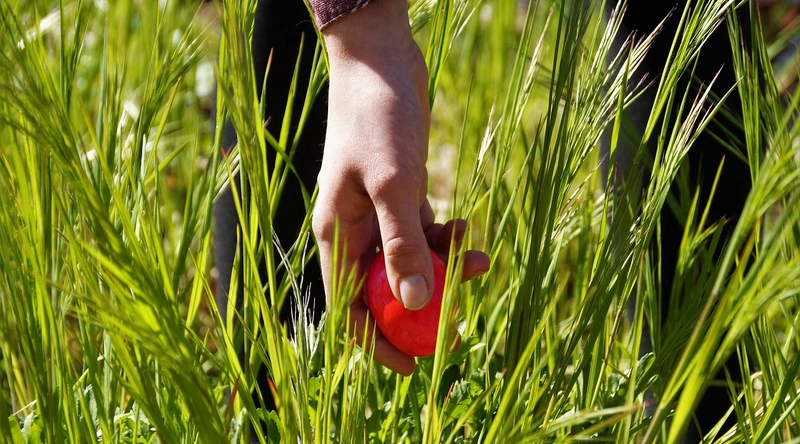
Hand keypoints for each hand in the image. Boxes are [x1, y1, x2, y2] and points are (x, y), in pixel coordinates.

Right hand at [312, 0, 488, 374]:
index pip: (348, 309)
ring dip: (442, 269)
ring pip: (409, 262)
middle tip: (458, 326)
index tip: (413, 367)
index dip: (377, 343)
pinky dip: (445, 237)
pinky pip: (423, 232)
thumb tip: (418, 303)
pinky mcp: (401, 195)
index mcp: (337, 234)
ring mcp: (377, 213)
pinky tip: (468, 230)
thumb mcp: (392, 184)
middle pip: (382, 292)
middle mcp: (353, 230)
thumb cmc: (376, 119)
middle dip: (420, 310)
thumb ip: (403, 245)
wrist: (382, 60)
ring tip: (477, 262)